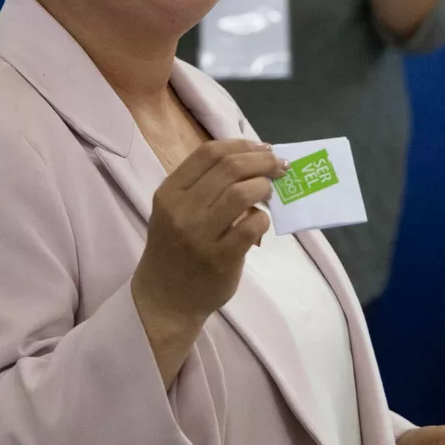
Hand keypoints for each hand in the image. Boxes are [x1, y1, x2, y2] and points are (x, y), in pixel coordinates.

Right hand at [131, 139, 286, 326]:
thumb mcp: (175, 212)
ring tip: (271, 191)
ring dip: (264, 187)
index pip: (208, 153)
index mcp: (169, 193)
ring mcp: (200, 235)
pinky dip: (263, 218)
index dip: (242, 145)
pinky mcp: (220, 258)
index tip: (263, 148)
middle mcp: (181, 211)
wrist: (165, 300)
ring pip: (241, 193)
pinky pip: (252, 226)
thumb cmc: (175, 250)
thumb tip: (253, 159)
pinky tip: (262, 221)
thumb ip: (204, 186)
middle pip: (230, 168)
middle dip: (262, 162)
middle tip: (279, 166)